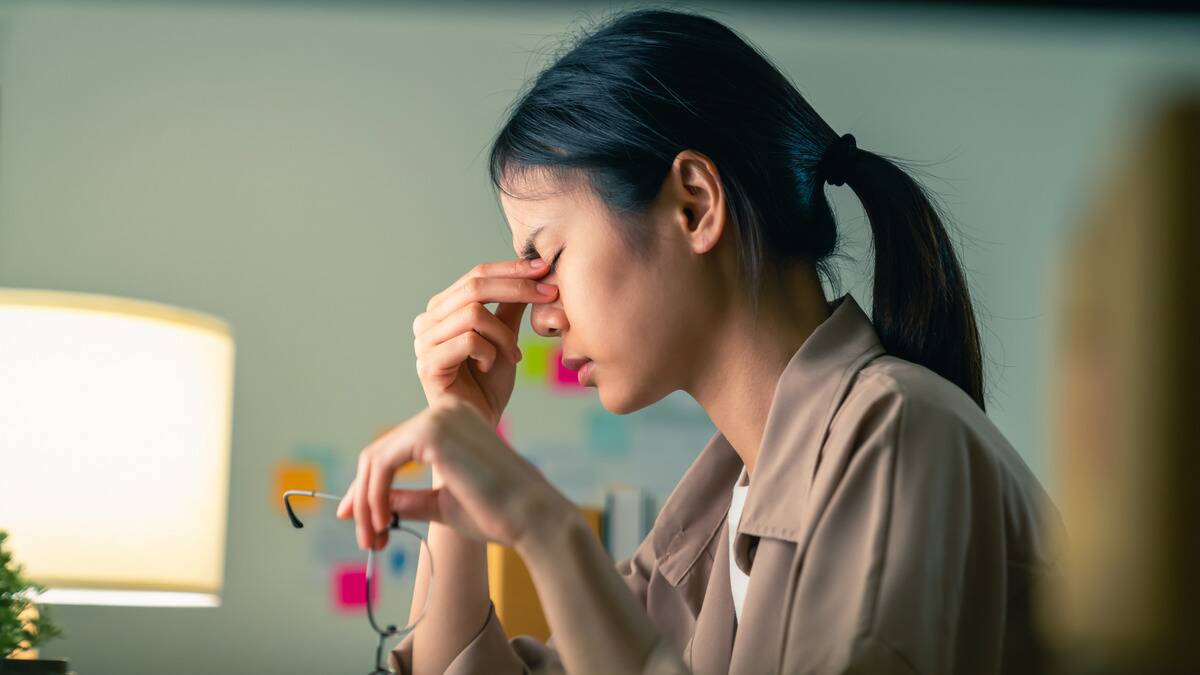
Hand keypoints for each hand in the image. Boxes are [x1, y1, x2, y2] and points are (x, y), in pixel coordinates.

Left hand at [336, 396, 571, 550]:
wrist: (532, 517)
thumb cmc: (497, 513)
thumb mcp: (442, 504)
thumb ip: (409, 499)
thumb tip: (375, 505)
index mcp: (452, 422)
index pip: (395, 450)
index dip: (368, 487)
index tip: (355, 519)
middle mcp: (444, 410)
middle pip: (379, 453)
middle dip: (364, 499)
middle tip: (365, 538)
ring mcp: (437, 416)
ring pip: (375, 459)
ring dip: (366, 503)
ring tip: (374, 539)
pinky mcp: (431, 432)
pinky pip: (382, 464)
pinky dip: (374, 497)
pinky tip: (382, 524)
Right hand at [412, 258, 557, 425]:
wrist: (481, 423)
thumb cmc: (489, 383)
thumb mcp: (504, 337)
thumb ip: (509, 307)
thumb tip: (531, 272)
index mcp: (442, 309)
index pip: (476, 275)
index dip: (511, 269)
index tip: (544, 268)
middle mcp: (427, 321)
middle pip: (474, 288)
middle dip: (517, 288)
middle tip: (548, 296)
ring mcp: (423, 342)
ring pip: (473, 314)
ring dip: (504, 335)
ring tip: (512, 355)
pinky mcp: (428, 364)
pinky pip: (469, 341)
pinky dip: (490, 352)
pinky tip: (489, 366)